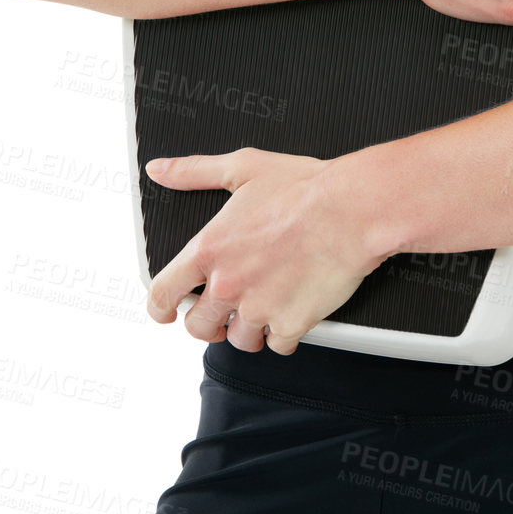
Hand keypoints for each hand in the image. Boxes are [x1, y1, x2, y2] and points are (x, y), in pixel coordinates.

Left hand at [143, 147, 387, 354]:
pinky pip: (278, 345)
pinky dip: (284, 332)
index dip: (159, 307)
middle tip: (225, 309)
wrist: (353, 208)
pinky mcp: (291, 324)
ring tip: (264, 305)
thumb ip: (195, 171)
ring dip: (249, 328)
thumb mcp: (243, 168)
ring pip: (239, 341)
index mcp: (210, 249)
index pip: (163, 293)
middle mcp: (229, 284)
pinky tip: (292, 309)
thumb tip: (161, 170)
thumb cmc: (304, 187)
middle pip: (198, 327)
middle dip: (209, 322)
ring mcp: (259, 308)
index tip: (166, 311)